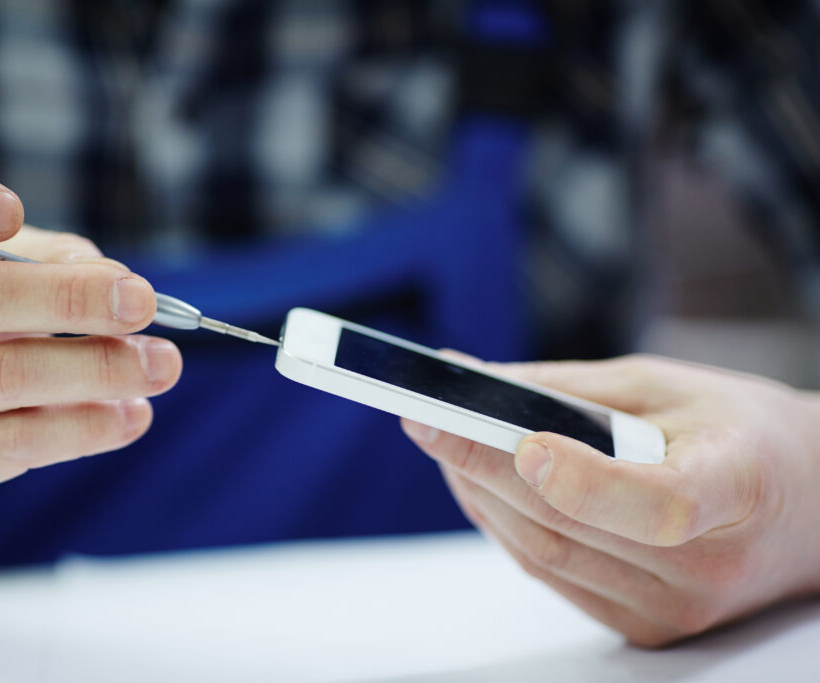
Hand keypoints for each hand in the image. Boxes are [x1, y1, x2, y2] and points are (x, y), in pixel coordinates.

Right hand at [0, 162, 181, 542]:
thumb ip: (43, 266)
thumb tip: (116, 280)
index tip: (12, 208)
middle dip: (74, 297)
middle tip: (141, 302)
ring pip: (6, 375)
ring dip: (100, 367)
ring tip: (162, 365)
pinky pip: (16, 442)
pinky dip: (87, 426)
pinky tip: (132, 416)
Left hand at [402, 354, 819, 646]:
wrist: (805, 503)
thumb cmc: (740, 433)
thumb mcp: (669, 385)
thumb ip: (568, 388)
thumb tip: (474, 381)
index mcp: (739, 489)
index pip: (661, 506)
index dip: (584, 480)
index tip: (520, 442)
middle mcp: (710, 566)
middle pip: (571, 528)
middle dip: (481, 467)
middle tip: (426, 420)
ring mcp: (676, 609)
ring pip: (544, 555)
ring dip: (478, 496)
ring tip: (441, 442)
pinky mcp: (645, 627)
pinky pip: (550, 575)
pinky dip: (504, 525)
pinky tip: (479, 484)